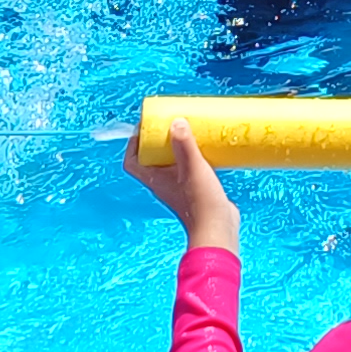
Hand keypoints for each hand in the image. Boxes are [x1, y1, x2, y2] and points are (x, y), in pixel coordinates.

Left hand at [141, 119, 242, 254]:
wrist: (218, 229)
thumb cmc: (200, 202)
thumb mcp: (192, 167)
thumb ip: (184, 145)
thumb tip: (175, 122)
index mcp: (155, 179)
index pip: (132, 162)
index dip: (133, 144)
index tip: (144, 128)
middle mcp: (163, 183)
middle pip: (153, 158)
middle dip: (159, 140)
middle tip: (172, 124)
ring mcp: (179, 187)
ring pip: (172, 162)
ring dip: (178, 147)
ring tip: (190, 131)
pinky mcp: (195, 189)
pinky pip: (190, 168)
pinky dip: (194, 156)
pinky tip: (207, 149)